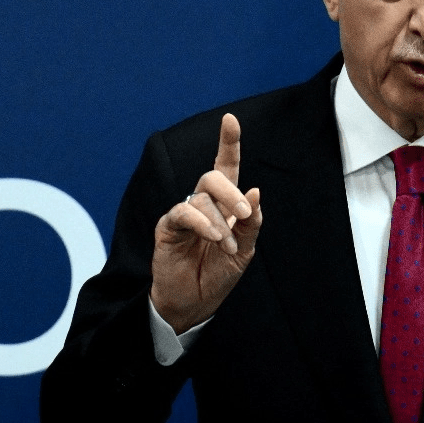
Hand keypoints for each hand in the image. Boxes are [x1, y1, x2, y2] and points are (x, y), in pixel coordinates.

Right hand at [150, 113, 261, 333]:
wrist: (195, 303)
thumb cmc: (219, 274)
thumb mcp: (246, 250)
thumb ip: (251, 222)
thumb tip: (255, 191)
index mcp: (225, 205)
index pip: (226, 168)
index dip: (228, 143)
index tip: (230, 119)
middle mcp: (203, 204)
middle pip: (213, 177)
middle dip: (231, 192)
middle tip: (244, 213)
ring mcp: (184, 213)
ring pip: (201, 197)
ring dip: (220, 221)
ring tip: (227, 246)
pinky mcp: (168, 226)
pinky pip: (184, 213)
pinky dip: (202, 223)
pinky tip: (214, 238)